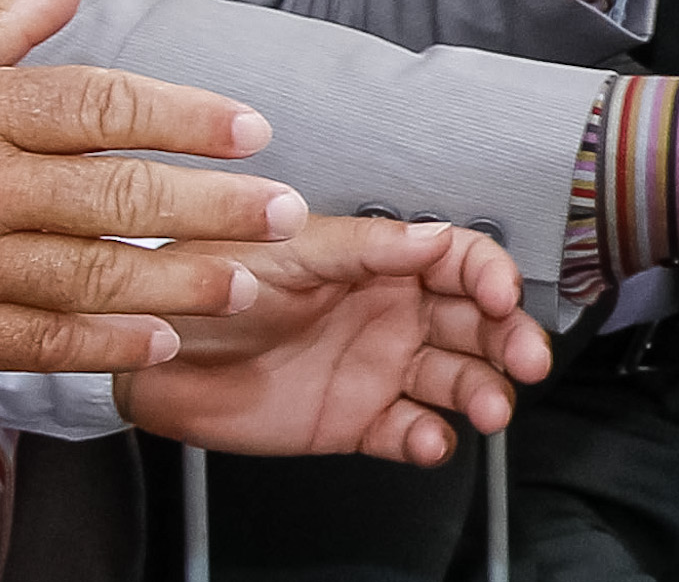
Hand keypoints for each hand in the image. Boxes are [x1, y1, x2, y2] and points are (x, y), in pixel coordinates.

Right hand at [0, 0, 298, 371]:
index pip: (98, 106)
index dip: (184, 116)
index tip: (254, 129)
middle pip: (110, 194)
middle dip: (211, 204)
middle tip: (288, 210)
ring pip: (84, 276)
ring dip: (176, 279)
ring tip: (248, 279)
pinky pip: (27, 342)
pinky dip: (98, 345)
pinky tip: (159, 339)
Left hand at [120, 217, 551, 465]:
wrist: (150, 355)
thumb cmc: (209, 283)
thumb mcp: (284, 251)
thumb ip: (362, 247)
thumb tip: (433, 237)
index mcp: (380, 261)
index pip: (459, 260)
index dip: (490, 274)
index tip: (502, 297)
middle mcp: (392, 313)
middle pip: (476, 322)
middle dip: (511, 339)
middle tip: (527, 362)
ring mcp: (378, 369)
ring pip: (455, 379)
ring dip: (483, 392)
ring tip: (489, 410)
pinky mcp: (356, 420)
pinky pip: (407, 432)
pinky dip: (428, 440)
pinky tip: (430, 440)